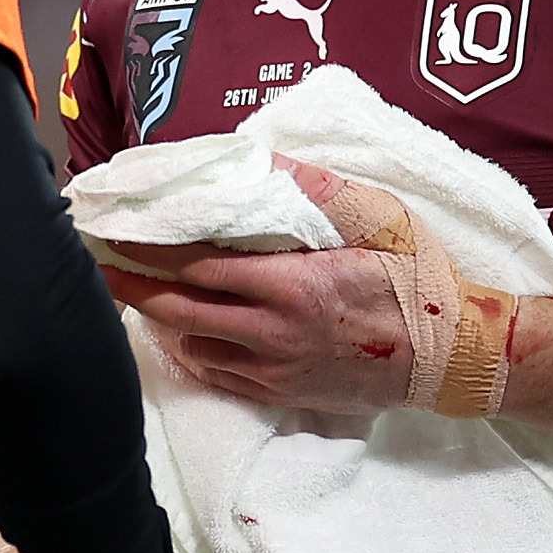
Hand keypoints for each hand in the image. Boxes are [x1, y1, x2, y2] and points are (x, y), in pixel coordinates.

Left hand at [102, 157, 416, 414]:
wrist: (453, 357)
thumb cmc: (420, 279)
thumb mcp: (380, 217)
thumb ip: (318, 188)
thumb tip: (262, 158)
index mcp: (294, 285)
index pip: (200, 265)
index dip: (151, 248)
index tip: (116, 231)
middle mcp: (276, 333)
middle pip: (182, 310)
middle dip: (133, 287)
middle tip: (99, 265)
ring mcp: (278, 370)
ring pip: (196, 346)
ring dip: (161, 319)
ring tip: (135, 292)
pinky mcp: (286, 394)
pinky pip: (221, 376)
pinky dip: (192, 353)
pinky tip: (180, 334)